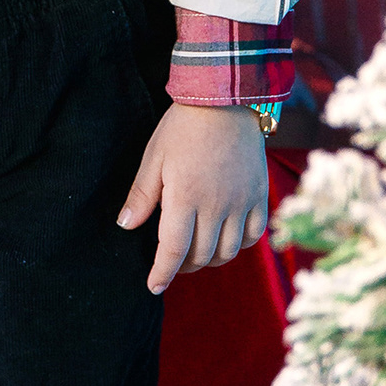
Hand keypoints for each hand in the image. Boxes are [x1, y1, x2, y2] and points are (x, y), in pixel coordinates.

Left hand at [118, 104, 269, 294]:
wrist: (226, 100)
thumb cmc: (183, 127)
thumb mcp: (154, 157)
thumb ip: (142, 195)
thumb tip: (125, 226)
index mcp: (186, 197)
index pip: (174, 250)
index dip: (162, 273)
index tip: (154, 286)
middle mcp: (217, 206)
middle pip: (202, 255)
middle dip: (184, 267)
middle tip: (173, 263)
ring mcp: (242, 202)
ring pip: (229, 251)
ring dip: (210, 259)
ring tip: (197, 253)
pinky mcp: (259, 195)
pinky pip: (254, 235)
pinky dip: (239, 244)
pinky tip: (226, 238)